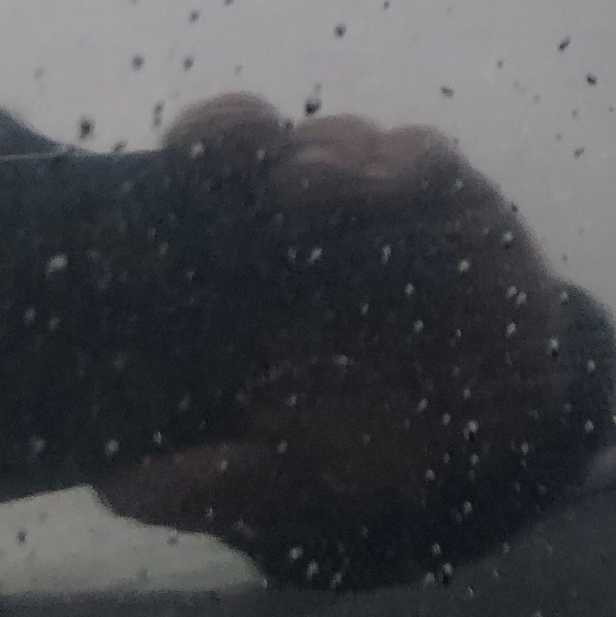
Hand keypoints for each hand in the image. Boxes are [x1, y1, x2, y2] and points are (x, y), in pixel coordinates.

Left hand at [96, 95, 571, 547]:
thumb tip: (117, 486)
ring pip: (339, 142)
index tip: (176, 158)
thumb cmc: (371, 445)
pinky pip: (426, 160)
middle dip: (239, 130)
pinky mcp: (454, 199)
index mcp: (248, 265)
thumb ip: (208, 486)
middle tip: (237, 147)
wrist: (498, 442)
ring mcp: (381, 202)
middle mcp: (308, 219)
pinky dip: (402, 163)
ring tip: (305, 180)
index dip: (189, 157)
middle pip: (258, 145)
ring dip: (321, 152)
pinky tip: (387, 185)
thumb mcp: (282, 483)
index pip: (200, 184)